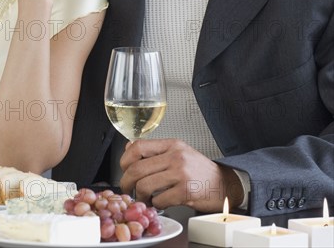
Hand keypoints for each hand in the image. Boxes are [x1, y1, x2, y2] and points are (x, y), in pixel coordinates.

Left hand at [119, 139, 243, 211]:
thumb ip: (155, 150)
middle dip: (127, 181)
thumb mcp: (178, 152)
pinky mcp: (186, 191)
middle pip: (138, 168)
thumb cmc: (199, 170)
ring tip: (143, 198)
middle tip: (127, 188)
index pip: (138, 146)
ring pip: (145, 185)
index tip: (123, 169)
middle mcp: (175, 156)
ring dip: (140, 196)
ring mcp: (181, 173)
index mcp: (171, 144)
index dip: (125, 159)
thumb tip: (129, 148)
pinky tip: (159, 203)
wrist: (225, 184)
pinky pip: (160, 199)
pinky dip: (155, 204)